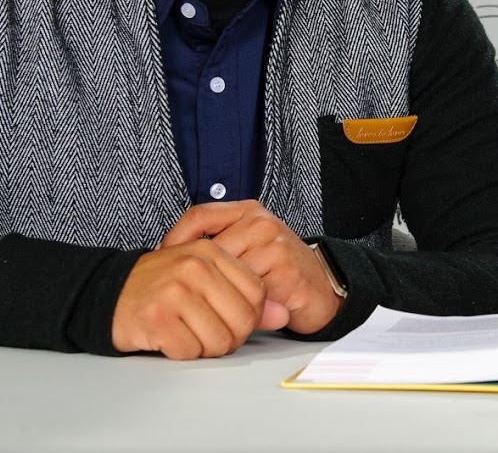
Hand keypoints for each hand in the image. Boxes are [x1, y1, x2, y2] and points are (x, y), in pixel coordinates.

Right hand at [112, 239, 268, 358]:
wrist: (108, 293)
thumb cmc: (162, 286)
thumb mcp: (204, 277)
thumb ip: (243, 293)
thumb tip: (282, 315)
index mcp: (211, 252)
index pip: (257, 292)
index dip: (252, 315)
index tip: (234, 319)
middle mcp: (194, 267)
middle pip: (242, 319)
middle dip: (231, 336)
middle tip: (210, 334)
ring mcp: (174, 291)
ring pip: (219, 340)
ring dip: (206, 348)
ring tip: (190, 335)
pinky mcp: (156, 317)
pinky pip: (189, 351)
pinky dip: (183, 352)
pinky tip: (171, 339)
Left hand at [160, 201, 342, 334]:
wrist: (320, 289)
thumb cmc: (279, 270)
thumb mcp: (245, 249)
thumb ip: (216, 246)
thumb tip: (165, 259)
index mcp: (249, 212)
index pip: (198, 216)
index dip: (175, 240)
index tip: (162, 261)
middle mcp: (261, 223)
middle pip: (208, 249)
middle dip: (193, 276)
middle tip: (181, 294)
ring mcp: (275, 245)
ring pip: (225, 272)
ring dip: (215, 294)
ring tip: (210, 306)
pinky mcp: (285, 271)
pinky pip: (246, 292)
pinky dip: (236, 306)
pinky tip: (234, 311)